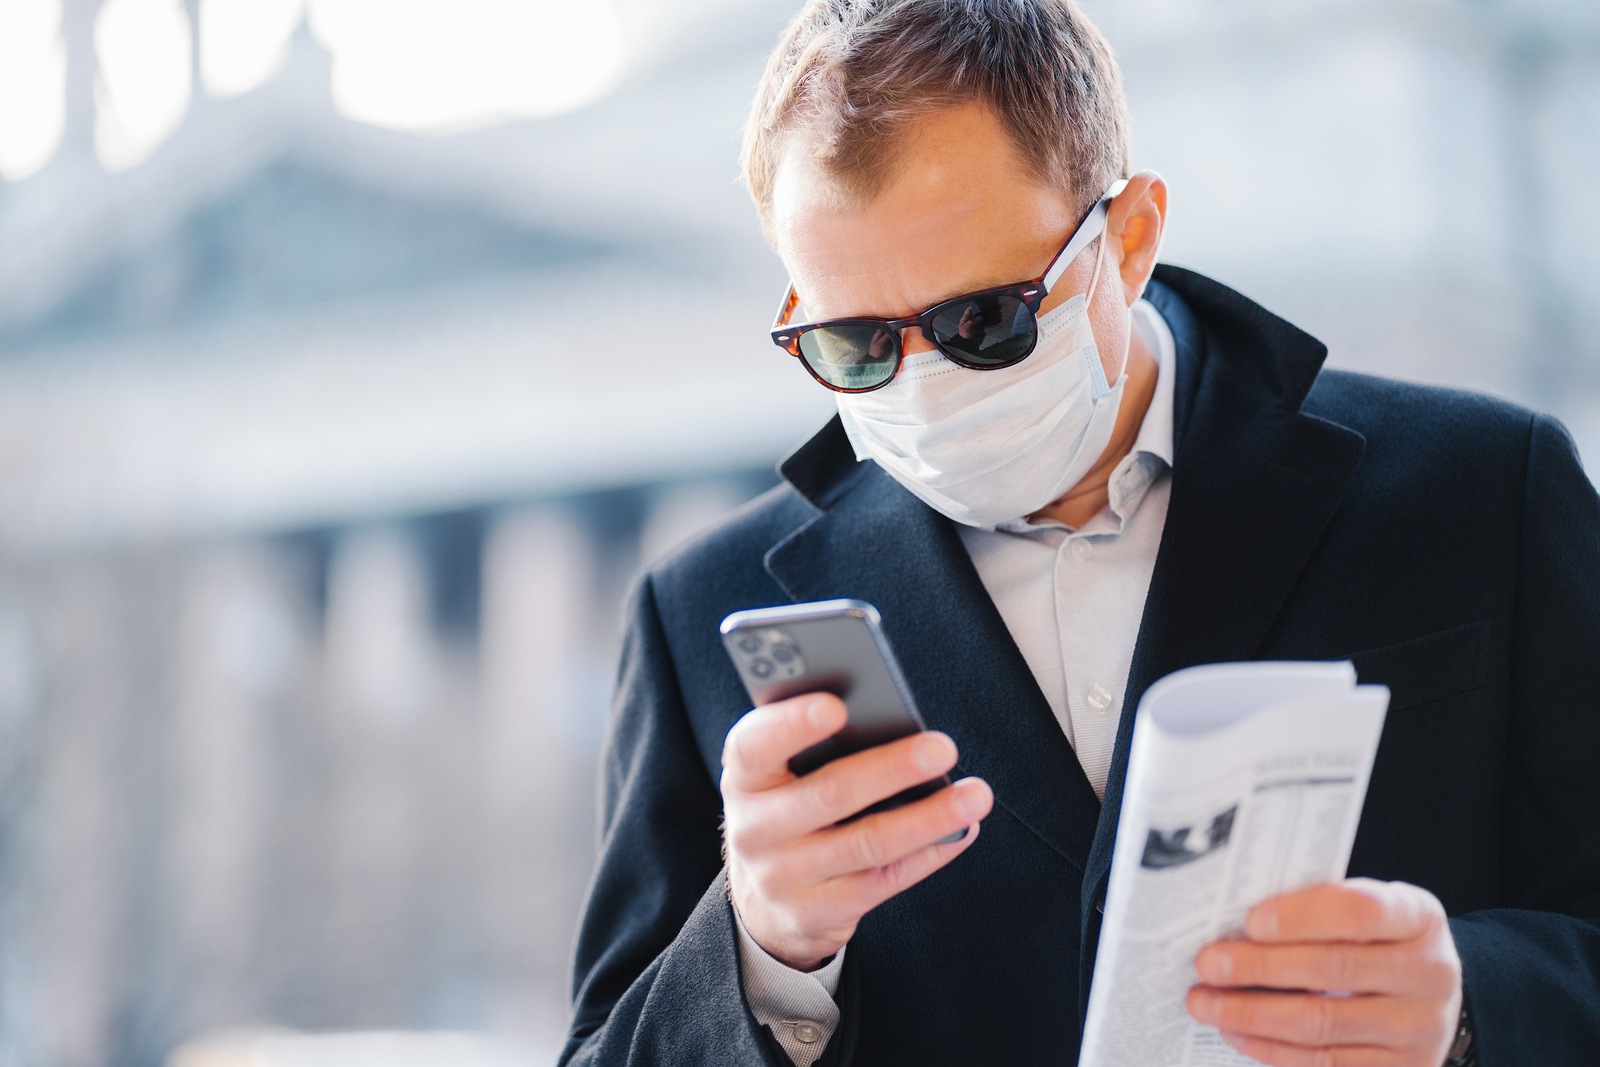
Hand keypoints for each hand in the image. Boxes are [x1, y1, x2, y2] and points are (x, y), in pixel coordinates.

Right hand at [720, 692, 992, 970]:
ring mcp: (783, 876)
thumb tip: (891, 722)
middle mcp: (755, 828)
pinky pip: (883, 881)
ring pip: (867, 843)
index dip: (792, 724)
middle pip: (829, 794)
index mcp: (744, 776)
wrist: (762, 897)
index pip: (755, 746)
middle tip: (942, 747)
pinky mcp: (816, 913)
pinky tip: (961, 831)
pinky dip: (928, 854)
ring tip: (974, 795)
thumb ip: (814, 745)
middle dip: (892, 769)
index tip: (838, 706)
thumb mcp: (779, 773)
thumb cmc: (787, 807)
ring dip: (928, 817)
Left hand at [1186, 878, 1461, 1066]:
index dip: (1302, 916)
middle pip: (1334, 969)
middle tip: (1207, 964)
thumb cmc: (1374, 939)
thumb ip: (1315, 910)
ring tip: (1205, 1003)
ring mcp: (1420, 1029)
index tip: (1250, 922)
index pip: (1359, 911)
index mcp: (1419, 918)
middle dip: (1260, 967)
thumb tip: (1233, 925)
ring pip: (1323, 1023)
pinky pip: (1326, 1063)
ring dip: (1253, 1014)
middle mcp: (1430, 974)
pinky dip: (1272, 1048)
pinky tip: (1236, 1032)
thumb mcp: (1363, 910)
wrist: (1426, 992)